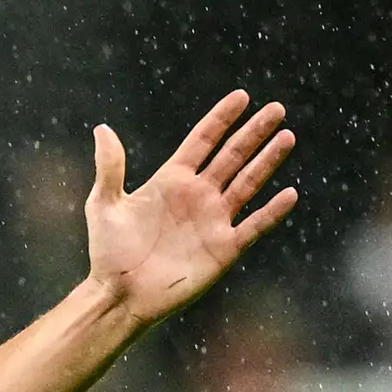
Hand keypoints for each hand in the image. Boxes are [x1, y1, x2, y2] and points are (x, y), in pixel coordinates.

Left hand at [86, 90, 296, 322]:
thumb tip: (102, 129)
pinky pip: (254, 225)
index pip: (203, 140)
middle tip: (277, 109)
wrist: (121, 295)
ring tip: (287, 136)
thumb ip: (110, 167)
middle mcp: (198, 195)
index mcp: (172, 180)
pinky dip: (271, 211)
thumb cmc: (109, 251)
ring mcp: (214, 220)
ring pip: (248, 183)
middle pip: (232, 156)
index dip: (222, 118)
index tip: (242, 97)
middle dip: (254, 132)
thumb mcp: (105, 204)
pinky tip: (290, 194)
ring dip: (268, 161)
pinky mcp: (224, 248)